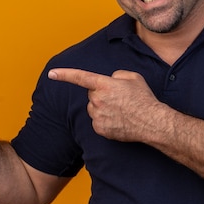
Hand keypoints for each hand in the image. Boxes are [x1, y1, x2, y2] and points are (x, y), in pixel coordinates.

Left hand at [48, 68, 162, 141]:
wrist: (151, 122)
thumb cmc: (143, 98)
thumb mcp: (133, 77)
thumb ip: (116, 75)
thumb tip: (110, 80)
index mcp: (104, 84)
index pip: (80, 77)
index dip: (64, 75)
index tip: (52, 74)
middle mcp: (97, 99)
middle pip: (91, 95)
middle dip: (100, 95)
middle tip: (118, 99)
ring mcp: (97, 115)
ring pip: (93, 109)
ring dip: (102, 108)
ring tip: (121, 111)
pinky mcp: (100, 129)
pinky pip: (97, 122)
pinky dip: (105, 121)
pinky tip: (119, 121)